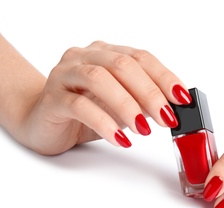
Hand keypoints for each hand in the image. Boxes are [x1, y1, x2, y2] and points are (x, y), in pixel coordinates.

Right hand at [21, 41, 191, 154]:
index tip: (182, 99)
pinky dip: (105, 123)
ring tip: (144, 129)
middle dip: (149, 93)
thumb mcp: (119, 105)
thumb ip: (141, 102)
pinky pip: (80, 107)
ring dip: (127, 105)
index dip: (164, 77)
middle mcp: (84, 56)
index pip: (140, 57)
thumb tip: (172, 110)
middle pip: (122, 65)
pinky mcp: (52, 98)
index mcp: (105, 52)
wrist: (41, 122)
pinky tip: (120, 138)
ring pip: (99, 79)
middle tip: (167, 117)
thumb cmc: (84, 111)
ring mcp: (65, 75)